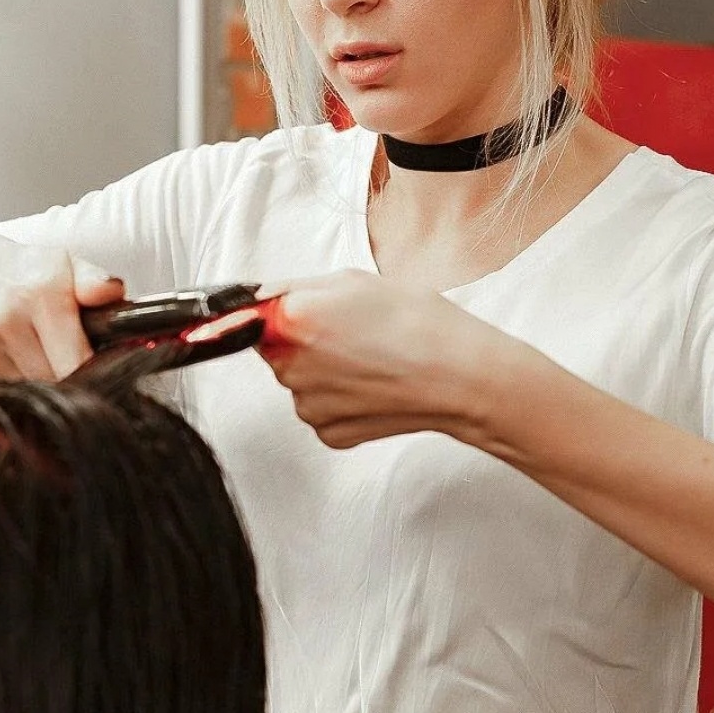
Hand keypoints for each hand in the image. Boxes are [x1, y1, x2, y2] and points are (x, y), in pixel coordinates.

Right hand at [0, 237, 124, 381]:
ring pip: (30, 393)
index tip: (102, 371)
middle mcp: (5, 319)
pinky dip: (15, 385)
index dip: (94, 373)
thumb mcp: (64, 264)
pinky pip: (5, 393)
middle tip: (73, 360)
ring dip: (42, 383)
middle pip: (54, 383)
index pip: (75, 362)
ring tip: (43, 355)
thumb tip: (112, 293)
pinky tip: (17, 360)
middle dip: (70, 379)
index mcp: (39, 293)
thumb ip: (94, 280)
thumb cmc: (23, 272)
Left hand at [256, 270, 512, 448]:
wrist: (461, 376)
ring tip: (370, 358)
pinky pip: (321, 409)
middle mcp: (290, 366)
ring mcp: (307, 404)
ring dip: (322, 371)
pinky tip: (373, 385)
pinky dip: (340, 399)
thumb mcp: (354, 280)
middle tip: (351, 332)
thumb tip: (258, 298)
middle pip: (277, 350)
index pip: (252, 317)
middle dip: (302, 341)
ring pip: (300, 381)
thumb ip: (295, 287)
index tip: (298, 315)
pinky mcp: (328, 432)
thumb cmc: (417, 322)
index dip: (279, 314)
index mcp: (292, 320)